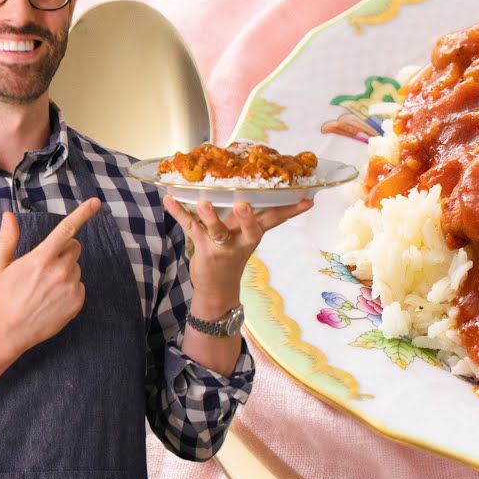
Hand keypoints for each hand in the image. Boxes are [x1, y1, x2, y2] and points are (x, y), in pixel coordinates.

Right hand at [0, 198, 101, 353]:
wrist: (9, 331)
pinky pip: (79, 285)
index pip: (66, 230)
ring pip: (76, 266)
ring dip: (65, 270)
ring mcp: (71, 287)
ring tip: (44, 286)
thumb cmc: (2, 296)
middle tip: (44, 265)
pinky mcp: (77, 301)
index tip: (95, 202)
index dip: (82, 213)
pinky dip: (69, 288)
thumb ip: (7, 239)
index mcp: (41, 259)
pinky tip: (51, 298)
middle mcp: (60, 271)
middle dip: (63, 250)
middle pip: (74, 246)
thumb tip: (9, 216)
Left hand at [164, 196, 312, 310]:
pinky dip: (179, 213)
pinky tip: (169, 199)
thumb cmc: (233, 255)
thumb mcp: (246, 237)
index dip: (292, 209)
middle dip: (247, 218)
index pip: (275, 219)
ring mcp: (222, 247)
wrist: (218, 289)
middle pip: (249, 229)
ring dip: (209, 217)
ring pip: (217, 231)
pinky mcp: (204, 249)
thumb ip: (253, 216)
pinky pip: (191, 228)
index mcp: (254, 234)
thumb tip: (259, 190)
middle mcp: (241, 241)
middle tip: (243, 205)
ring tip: (203, 203)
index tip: (308, 199)